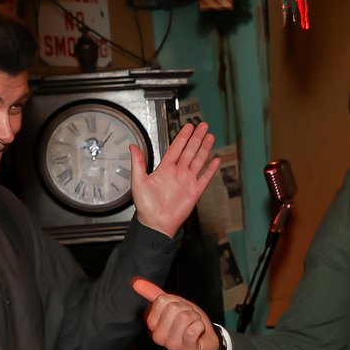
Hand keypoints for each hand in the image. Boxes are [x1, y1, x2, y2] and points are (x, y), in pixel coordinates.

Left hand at [130, 120, 219, 236]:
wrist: (156, 223)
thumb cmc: (146, 206)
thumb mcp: (138, 181)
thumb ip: (138, 162)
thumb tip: (133, 146)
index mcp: (165, 168)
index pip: (176, 148)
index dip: (183, 137)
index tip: (188, 126)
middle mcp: (177, 172)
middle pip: (190, 150)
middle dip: (197, 137)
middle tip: (203, 125)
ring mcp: (187, 181)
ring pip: (199, 160)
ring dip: (205, 148)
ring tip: (210, 136)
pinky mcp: (194, 191)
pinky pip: (205, 177)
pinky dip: (211, 169)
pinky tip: (215, 159)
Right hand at [131, 278, 221, 349]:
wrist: (205, 340)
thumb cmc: (187, 322)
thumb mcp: (171, 304)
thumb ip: (153, 294)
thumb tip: (136, 282)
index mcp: (152, 323)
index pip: (161, 299)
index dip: (175, 300)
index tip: (179, 310)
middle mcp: (158, 335)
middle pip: (173, 307)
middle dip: (186, 309)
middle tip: (188, 319)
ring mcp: (171, 344)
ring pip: (184, 317)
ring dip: (194, 318)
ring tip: (192, 325)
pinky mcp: (185, 349)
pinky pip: (193, 329)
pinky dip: (200, 326)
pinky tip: (197, 332)